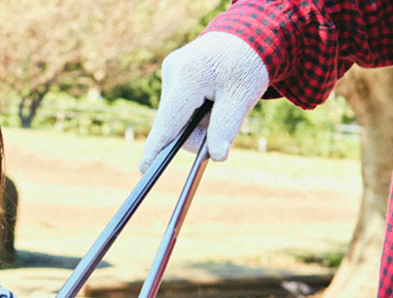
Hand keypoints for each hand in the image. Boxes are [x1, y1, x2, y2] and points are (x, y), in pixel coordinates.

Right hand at [140, 31, 268, 167]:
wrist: (246, 33)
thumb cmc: (247, 64)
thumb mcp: (243, 96)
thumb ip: (226, 127)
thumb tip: (217, 156)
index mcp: (190, 77)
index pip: (169, 120)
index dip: (156, 147)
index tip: (144, 169)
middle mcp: (173, 71)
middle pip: (173, 122)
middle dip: (196, 132)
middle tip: (221, 126)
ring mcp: (169, 70)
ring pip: (176, 116)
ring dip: (196, 121)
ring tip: (218, 103)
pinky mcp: (171, 72)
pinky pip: (177, 105)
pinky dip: (193, 110)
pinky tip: (209, 96)